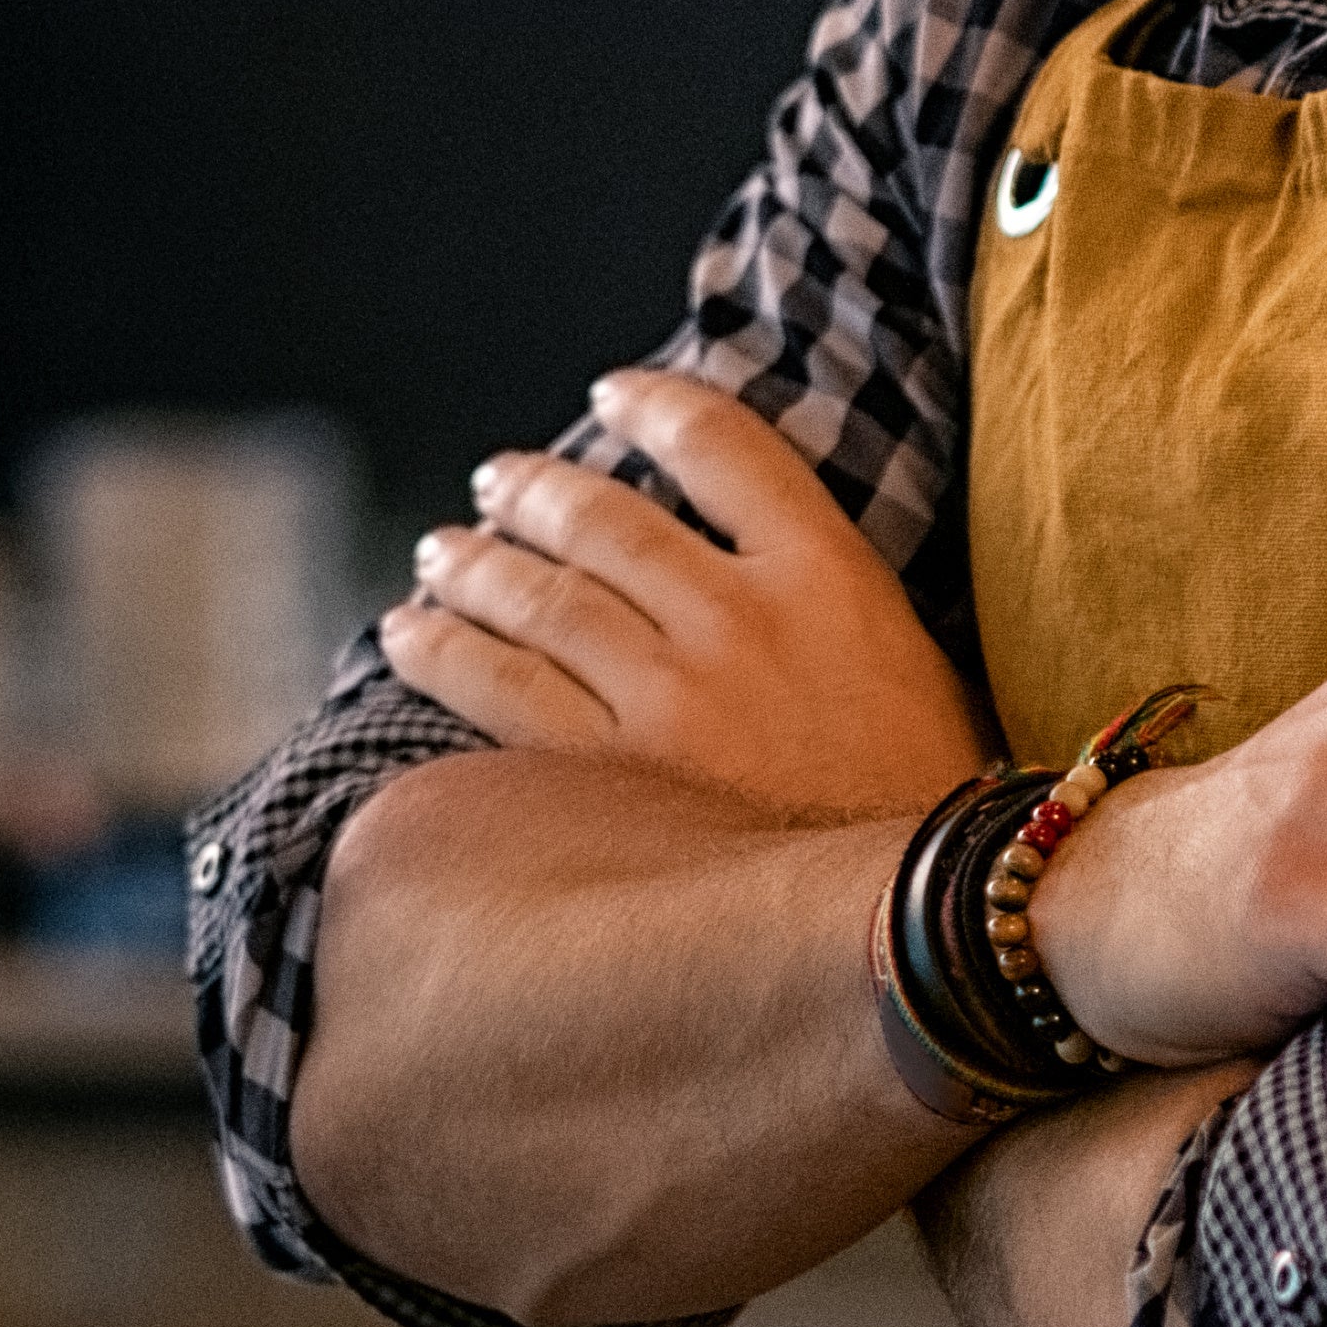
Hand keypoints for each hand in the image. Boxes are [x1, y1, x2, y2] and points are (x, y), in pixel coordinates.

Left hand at [378, 368, 991, 819]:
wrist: (918, 930)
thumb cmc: (918, 807)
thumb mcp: (910, 667)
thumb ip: (825, 596)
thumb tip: (737, 553)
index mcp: (828, 577)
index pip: (723, 446)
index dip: (654, 407)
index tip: (613, 396)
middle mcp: (740, 620)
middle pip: (605, 516)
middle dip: (534, 490)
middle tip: (497, 482)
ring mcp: (671, 699)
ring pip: (538, 596)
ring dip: (471, 562)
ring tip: (438, 551)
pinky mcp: (610, 780)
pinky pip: (496, 690)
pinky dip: (442, 650)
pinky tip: (408, 632)